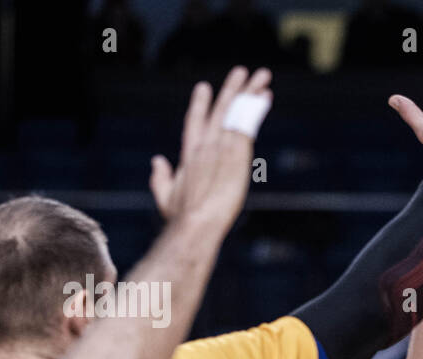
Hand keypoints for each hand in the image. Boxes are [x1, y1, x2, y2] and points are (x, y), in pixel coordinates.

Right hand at [150, 66, 271, 229]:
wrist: (196, 223)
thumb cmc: (180, 218)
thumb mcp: (164, 196)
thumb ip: (160, 176)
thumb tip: (157, 160)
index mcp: (190, 154)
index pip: (195, 122)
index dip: (200, 105)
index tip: (204, 87)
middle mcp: (205, 145)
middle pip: (220, 110)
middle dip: (231, 89)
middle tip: (241, 71)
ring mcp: (221, 147)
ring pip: (237, 112)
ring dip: (249, 92)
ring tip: (262, 75)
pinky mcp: (237, 154)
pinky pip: (248, 125)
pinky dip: (256, 109)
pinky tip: (265, 96)